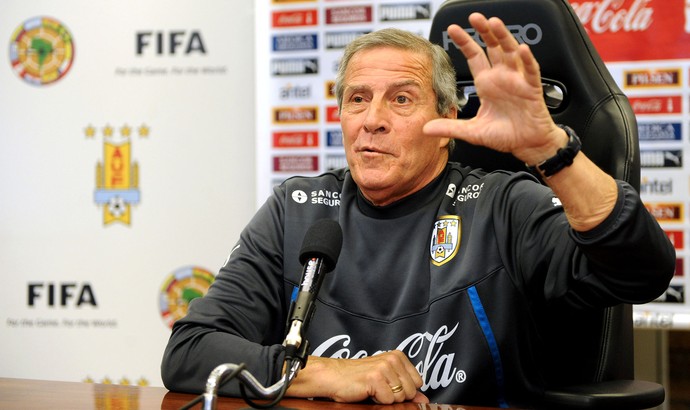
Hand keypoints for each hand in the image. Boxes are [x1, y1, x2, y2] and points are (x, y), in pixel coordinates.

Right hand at [288, 350, 428, 403]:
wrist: (333, 376)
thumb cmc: (356, 378)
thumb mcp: (385, 380)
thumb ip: (406, 388)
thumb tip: (424, 400)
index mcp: (397, 356)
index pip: (418, 382)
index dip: (403, 389)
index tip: (388, 385)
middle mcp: (393, 359)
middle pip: (410, 391)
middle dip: (395, 395)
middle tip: (378, 388)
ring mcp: (384, 368)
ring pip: (400, 397)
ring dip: (385, 398)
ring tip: (372, 389)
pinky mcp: (375, 378)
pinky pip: (387, 400)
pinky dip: (377, 401)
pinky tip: (367, 392)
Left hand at [424, 12, 566, 164]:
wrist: (527, 144)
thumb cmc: (504, 135)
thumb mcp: (472, 132)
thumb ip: (450, 127)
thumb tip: (426, 128)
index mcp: (487, 84)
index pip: (474, 56)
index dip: (464, 42)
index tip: (452, 29)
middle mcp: (502, 78)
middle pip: (493, 47)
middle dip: (484, 31)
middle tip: (474, 17)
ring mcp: (517, 81)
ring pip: (511, 53)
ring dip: (504, 37)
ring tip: (494, 23)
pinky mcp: (532, 90)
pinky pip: (531, 72)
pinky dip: (527, 60)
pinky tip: (522, 49)